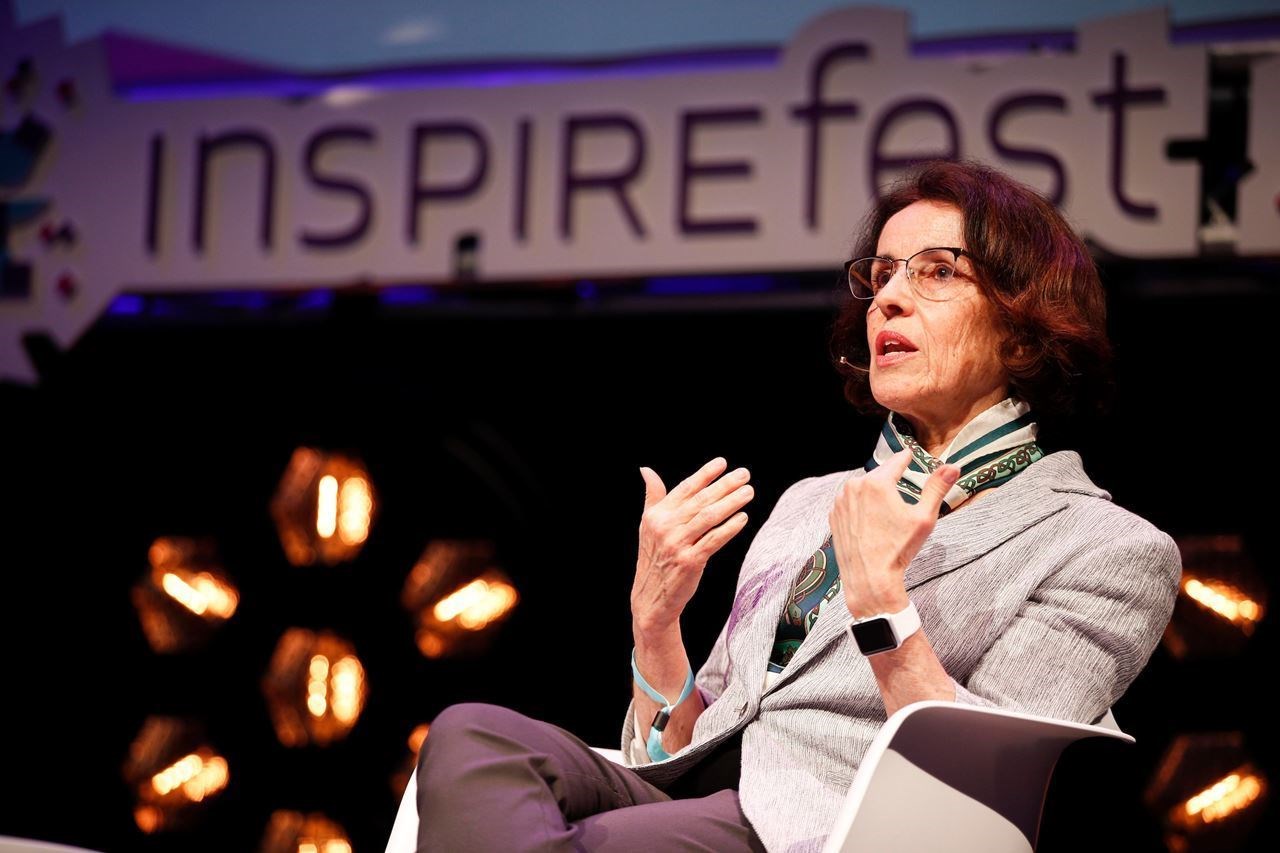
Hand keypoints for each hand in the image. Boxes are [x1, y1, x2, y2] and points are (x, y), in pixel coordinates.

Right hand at [631, 457, 753, 635]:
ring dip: (731, 502)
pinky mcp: (690, 562)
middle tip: (744, 475)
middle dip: (725, 485)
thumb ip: (652, 497)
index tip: (723, 463)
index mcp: (656, 516)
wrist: (651, 598)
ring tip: (748, 492)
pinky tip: (742, 518)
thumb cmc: (654, 558)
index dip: (705, 474)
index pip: (685, 488)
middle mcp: (665, 527)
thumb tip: (646, 470)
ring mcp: (677, 545)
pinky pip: (714, 540)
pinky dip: (729, 528)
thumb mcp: (647, 526)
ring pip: (709, 517)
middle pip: (700, 500)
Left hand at [829, 448, 958, 617]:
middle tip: (902, 488)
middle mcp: (854, 487)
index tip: (909, 455)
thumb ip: (937, 488)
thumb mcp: (924, 518)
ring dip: (874, 493)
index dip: (905, 458)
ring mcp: (841, 501)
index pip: (895, 462)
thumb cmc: (898, 549)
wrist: (870, 578)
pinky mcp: (834, 515)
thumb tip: (952, 467)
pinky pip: (850, 502)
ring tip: (887, 510)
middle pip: (878, 475)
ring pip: (862, 488)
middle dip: (891, 480)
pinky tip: (871, 521)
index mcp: (877, 483)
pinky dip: (860, 506)